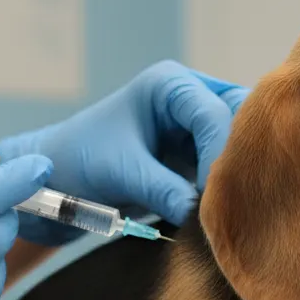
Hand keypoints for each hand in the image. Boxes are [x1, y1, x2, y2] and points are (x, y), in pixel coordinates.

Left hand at [0, 60, 247, 244]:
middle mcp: (191, 98)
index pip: (214, 113)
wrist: (58, 182)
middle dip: (241, 159)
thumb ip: (162, 190)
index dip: (222, 152)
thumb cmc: (79, 162)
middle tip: (240, 201)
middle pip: (241, 121)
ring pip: (241, 146)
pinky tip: (231, 214)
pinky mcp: (198, 156)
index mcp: (170, 85)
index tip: (216, 195)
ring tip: (237, 210)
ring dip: (240, 176)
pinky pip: (229, 169)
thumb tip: (200, 215)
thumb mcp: (120, 173)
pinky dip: (231, 189)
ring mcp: (197, 127)